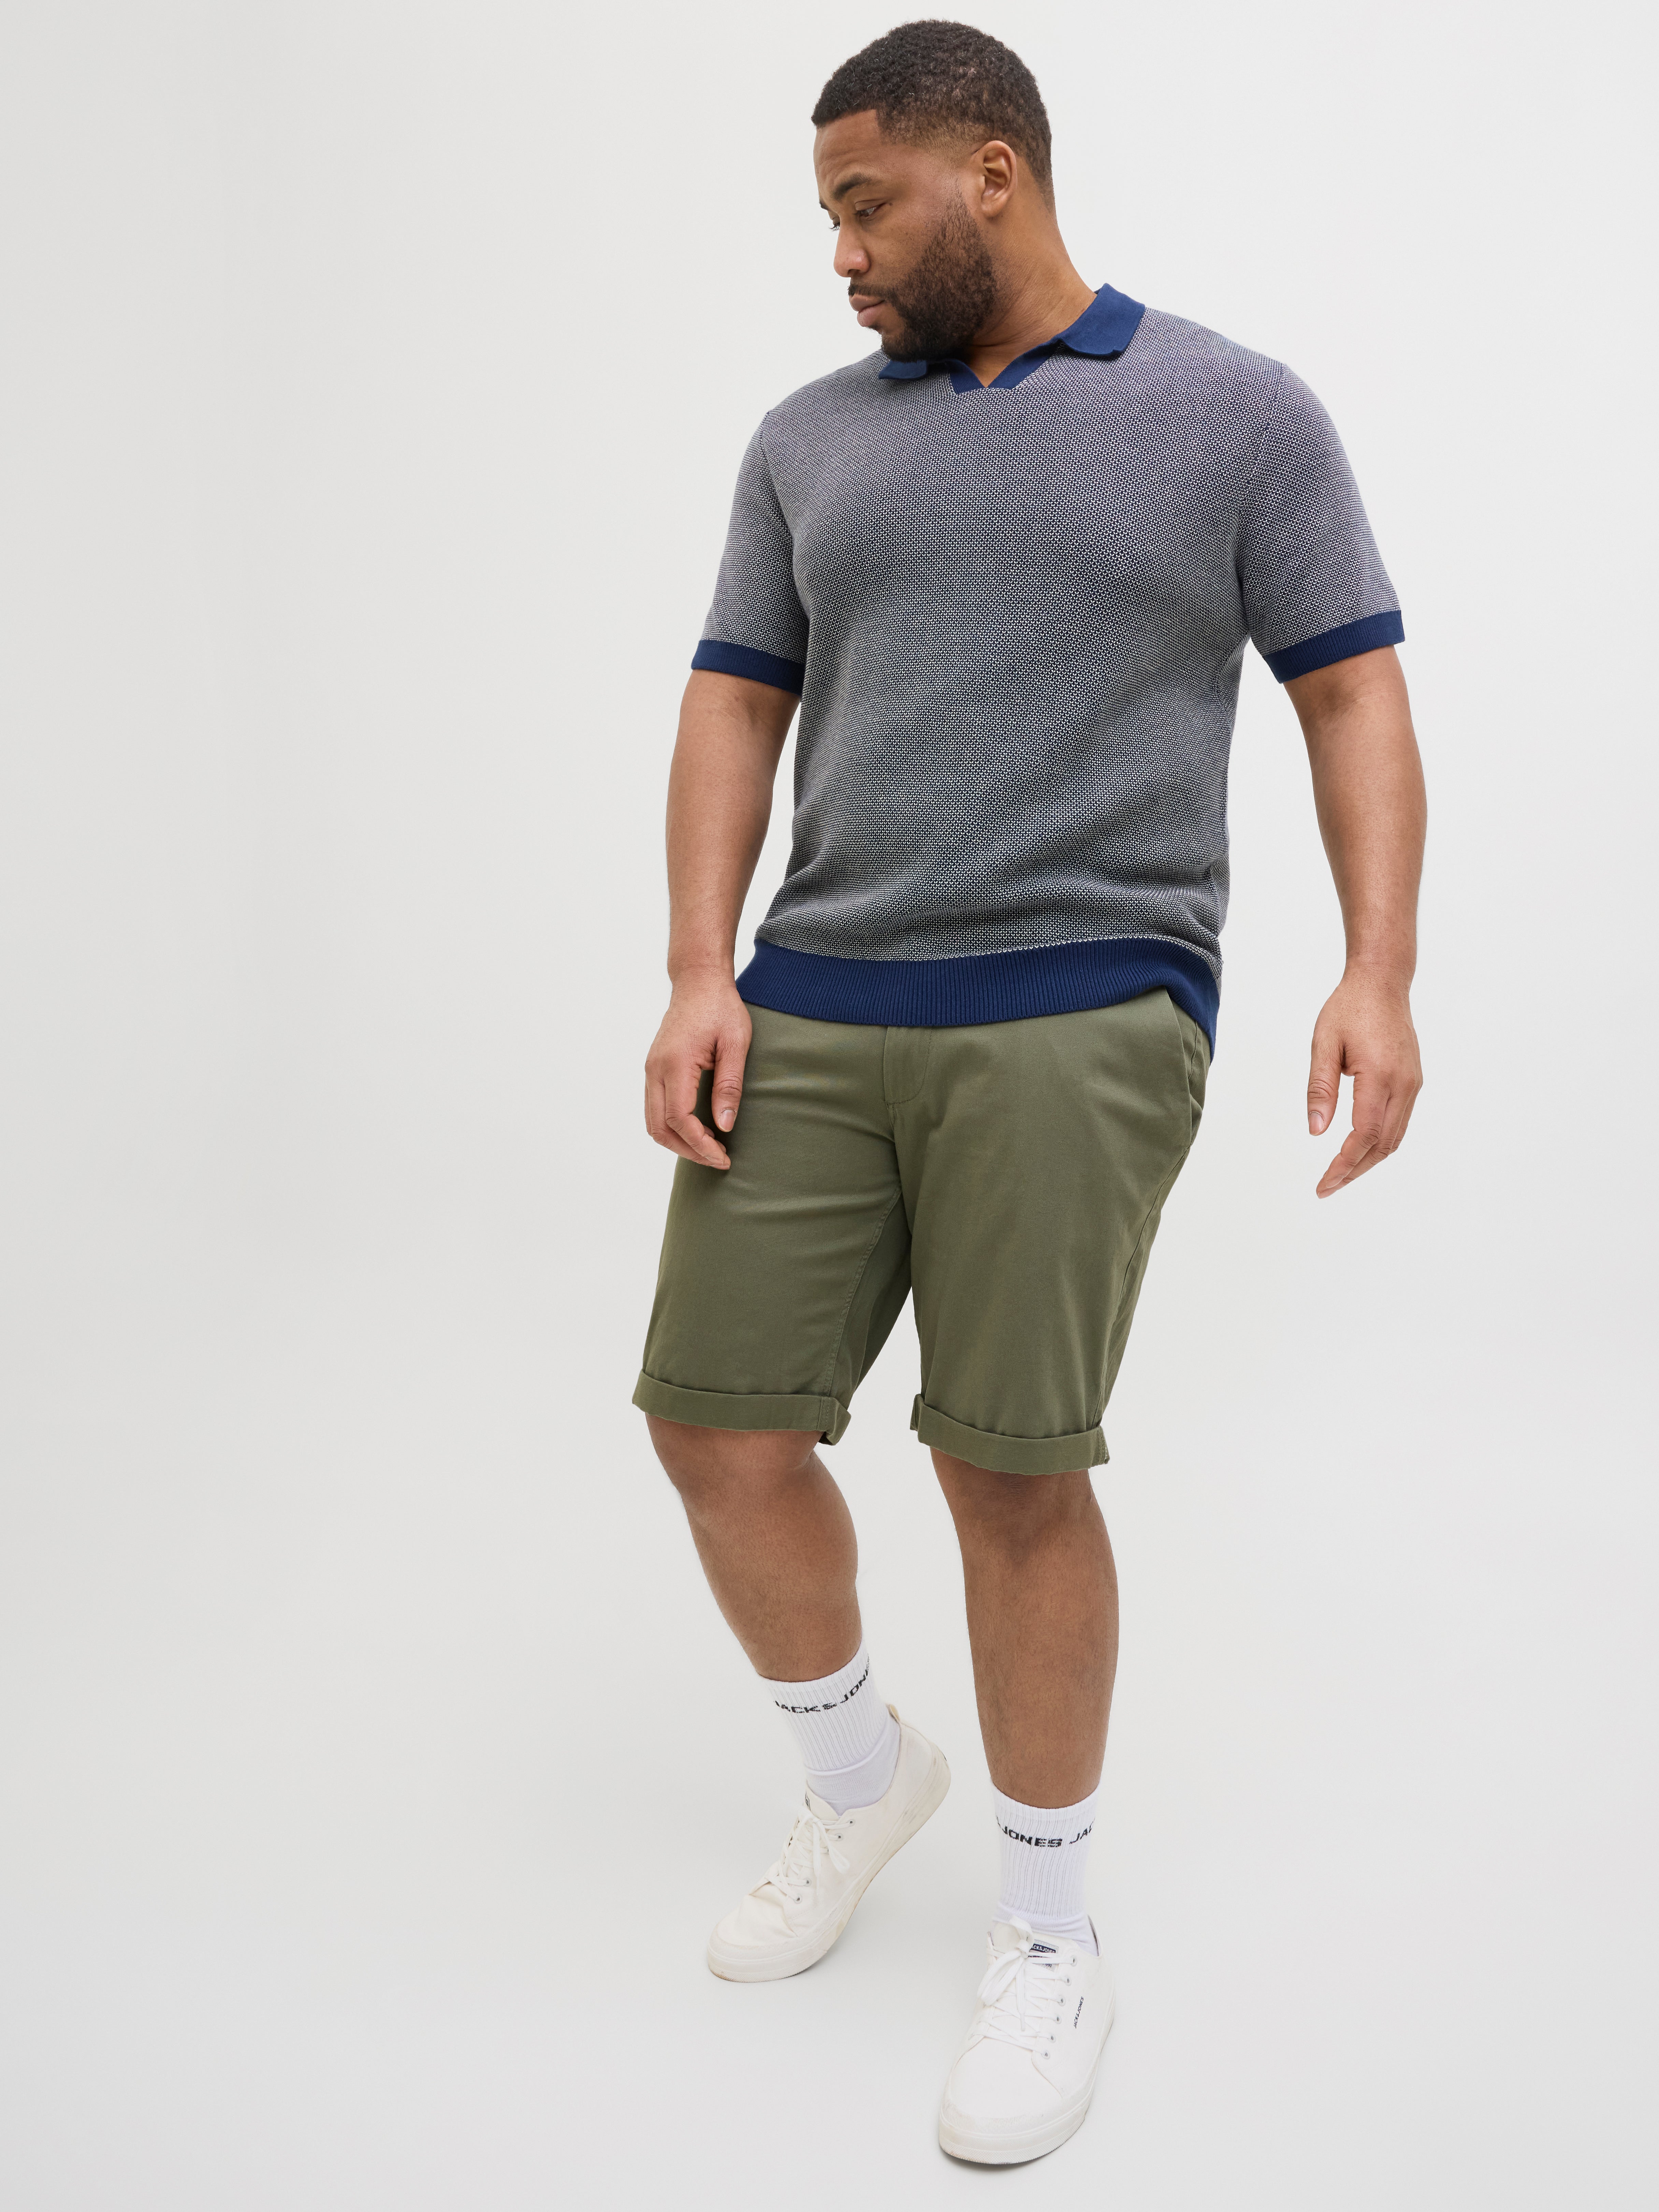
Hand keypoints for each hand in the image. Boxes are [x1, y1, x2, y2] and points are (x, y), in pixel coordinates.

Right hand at [643, 973, 751, 1168]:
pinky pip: (655, 1108)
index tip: (723, 1157)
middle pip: (659, 1128)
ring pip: (652, 1122)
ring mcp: (651, 1069)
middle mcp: (655, 1069)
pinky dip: (672, 1127)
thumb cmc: (721, 1008)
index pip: (679, 1119)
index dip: (700, 1145)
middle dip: (688, 1151)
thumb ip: (729, 1085)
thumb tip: (724, 1126)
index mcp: (675, 1063)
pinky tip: (697, 1131)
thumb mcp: (736, 1044)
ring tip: (708, 1150)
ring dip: (678, 1142)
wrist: (698, 982)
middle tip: (718, 1160)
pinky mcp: (654, 1069)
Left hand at [1306, 968, 1422, 1197]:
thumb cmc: (1349, 1009)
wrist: (1382, 983)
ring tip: (1340, 1176)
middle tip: (1327, 1188)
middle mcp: (1404, 1084)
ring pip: (1394, 1138)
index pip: (1365, 1134)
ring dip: (1368, 1161)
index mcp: (1380, 1075)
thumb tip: (1316, 1131)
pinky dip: (1380, 1143)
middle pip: (1383, 1144)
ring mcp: (1413, 1084)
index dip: (1344, 1164)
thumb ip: (1320, 1089)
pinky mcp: (1413, 1081)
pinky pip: (1399, 1122)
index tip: (1324, 1183)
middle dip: (1355, 1170)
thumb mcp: (1324, 1045)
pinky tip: (1359, 1150)